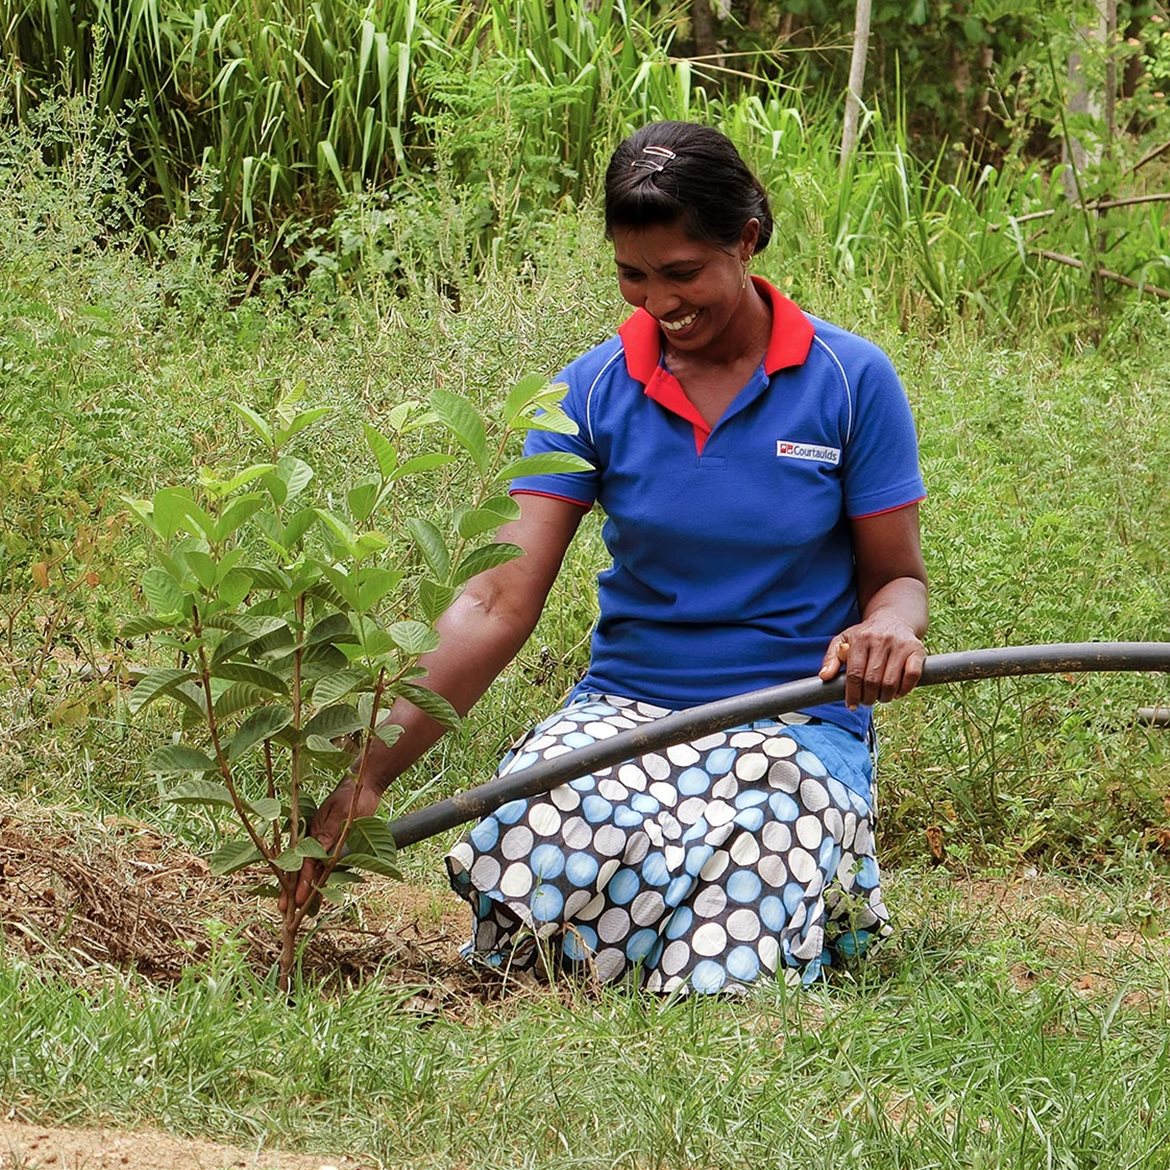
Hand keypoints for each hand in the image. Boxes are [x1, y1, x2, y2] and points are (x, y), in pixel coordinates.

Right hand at [281, 775, 381, 913]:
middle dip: (292, 890)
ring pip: (311, 870)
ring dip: (304, 888)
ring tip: (296, 910)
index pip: (304, 863)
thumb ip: (329, 833)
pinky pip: (324, 865)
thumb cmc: (351, 796)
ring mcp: (322, 842)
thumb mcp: (341, 814)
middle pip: (300, 869)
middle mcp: (314, 839)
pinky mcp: (332, 843)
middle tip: (284, 912)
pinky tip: (316, 892)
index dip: (300, 883)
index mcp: (312, 832)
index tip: (297, 901)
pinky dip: (319, 879)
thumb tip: (318, 853)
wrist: (363, 786)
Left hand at [818, 614, 925, 709]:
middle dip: (868, 698)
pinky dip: (904, 690)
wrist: (894, 618)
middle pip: (872, 681)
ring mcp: (900, 645)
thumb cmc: (865, 635)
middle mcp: (880, 640)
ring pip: (891, 682)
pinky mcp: (917, 650)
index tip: (852, 705)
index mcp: (860, 639)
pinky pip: (911, 676)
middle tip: (867, 701)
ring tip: (881, 697)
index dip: (852, 694)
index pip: (854, 674)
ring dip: (885, 697)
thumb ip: (831, 657)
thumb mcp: (844, 640)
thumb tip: (824, 676)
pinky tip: (897, 692)